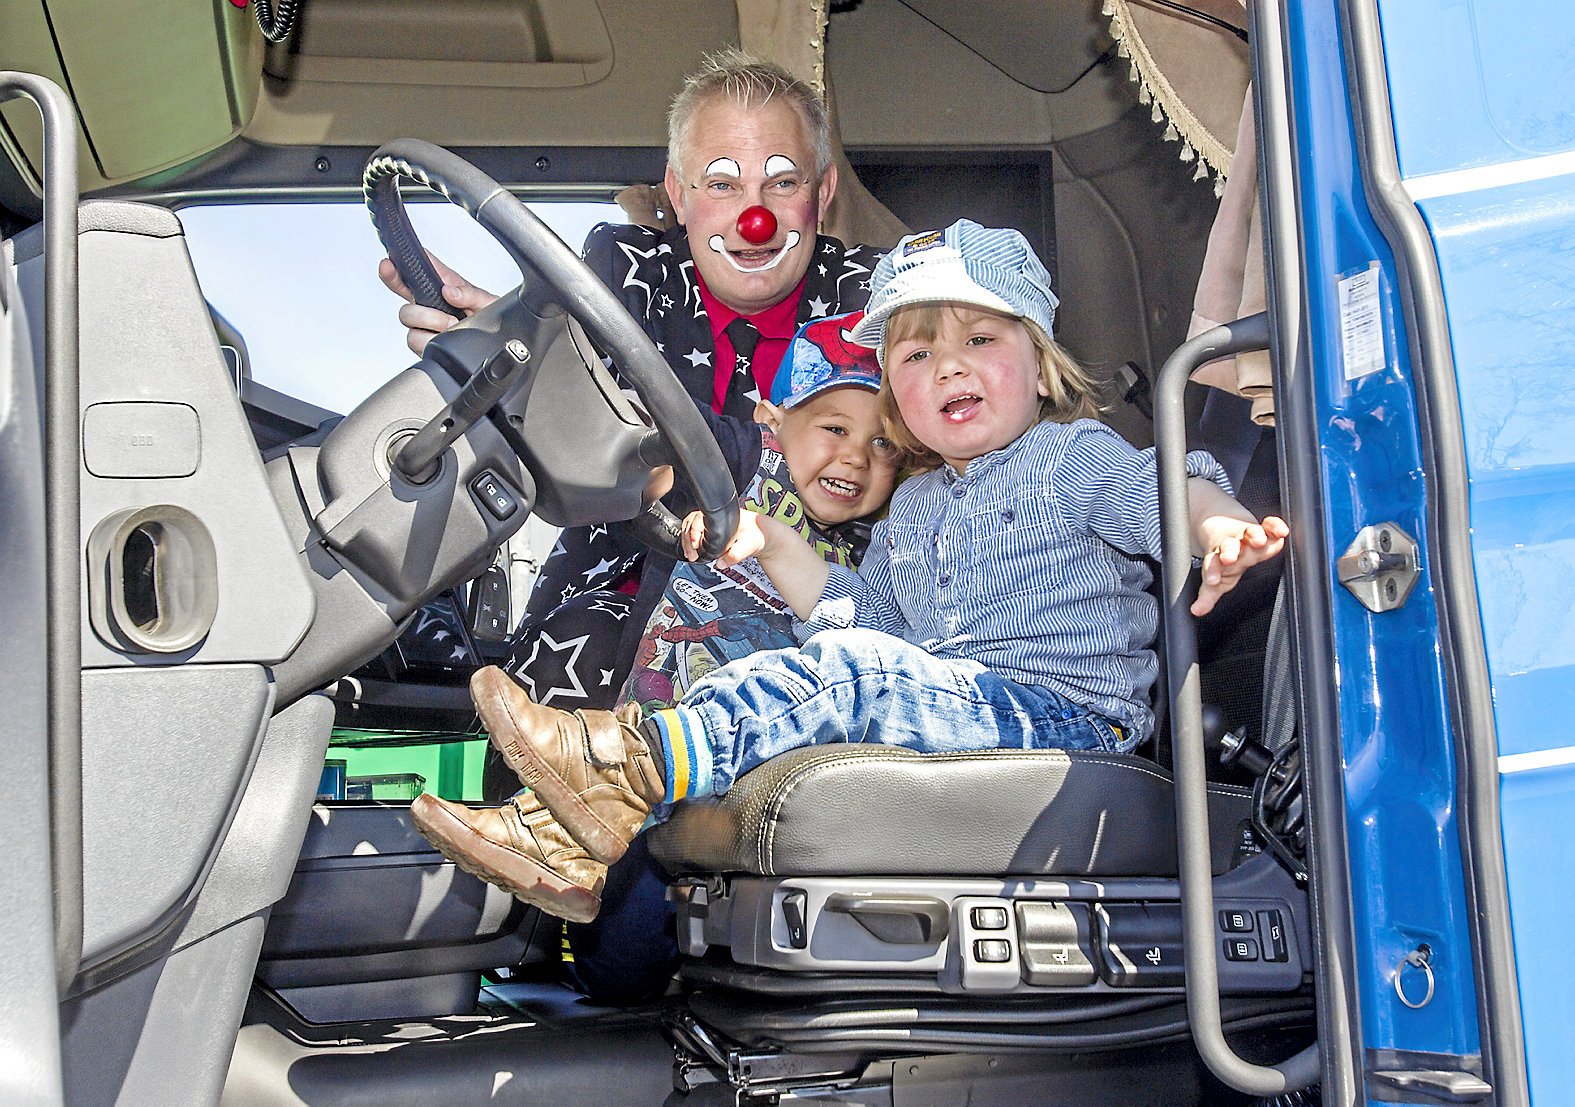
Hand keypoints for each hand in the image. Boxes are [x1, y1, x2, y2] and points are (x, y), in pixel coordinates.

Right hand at [377, 252, 498, 355]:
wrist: (498, 343)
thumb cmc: (491, 318)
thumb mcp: (487, 301)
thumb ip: (471, 293)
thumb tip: (449, 291)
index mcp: (440, 285)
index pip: (413, 270)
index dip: (396, 265)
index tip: (388, 262)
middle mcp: (427, 303)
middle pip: (400, 292)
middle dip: (412, 297)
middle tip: (440, 309)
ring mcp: (424, 323)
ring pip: (407, 317)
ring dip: (430, 320)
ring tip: (452, 325)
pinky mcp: (424, 343)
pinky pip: (415, 340)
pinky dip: (429, 339)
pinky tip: (445, 338)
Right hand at [681, 508, 767, 566]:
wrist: (763, 534)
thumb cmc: (757, 536)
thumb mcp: (749, 546)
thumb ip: (735, 556)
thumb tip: (720, 563)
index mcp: (723, 516)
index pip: (700, 519)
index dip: (694, 532)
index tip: (694, 544)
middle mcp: (716, 516)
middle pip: (691, 522)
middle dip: (688, 539)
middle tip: (691, 554)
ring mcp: (712, 520)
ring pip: (690, 526)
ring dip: (687, 540)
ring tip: (690, 554)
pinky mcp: (711, 527)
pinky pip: (695, 530)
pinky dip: (691, 540)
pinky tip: (692, 550)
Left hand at [1193, 515, 1288, 616]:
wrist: (1223, 531)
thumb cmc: (1224, 563)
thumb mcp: (1216, 582)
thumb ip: (1207, 597)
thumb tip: (1197, 611)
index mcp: (1218, 560)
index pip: (1213, 565)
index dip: (1212, 572)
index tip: (1212, 581)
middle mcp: (1232, 546)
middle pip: (1229, 546)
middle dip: (1230, 551)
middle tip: (1229, 557)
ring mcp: (1246, 536)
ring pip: (1249, 533)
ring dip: (1254, 536)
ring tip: (1258, 540)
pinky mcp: (1262, 528)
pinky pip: (1268, 525)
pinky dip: (1274, 526)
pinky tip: (1281, 531)